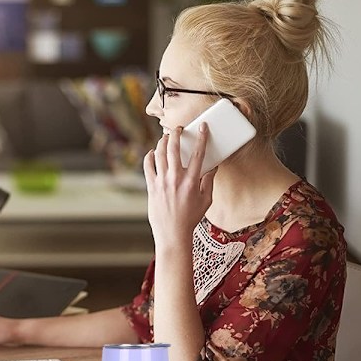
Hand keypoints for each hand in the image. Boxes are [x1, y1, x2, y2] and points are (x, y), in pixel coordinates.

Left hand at [143, 123, 215, 250]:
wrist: (172, 233)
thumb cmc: (190, 218)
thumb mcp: (206, 200)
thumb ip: (209, 182)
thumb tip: (212, 167)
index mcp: (192, 181)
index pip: (198, 154)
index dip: (202, 137)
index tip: (203, 127)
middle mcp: (175, 179)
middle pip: (174, 149)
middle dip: (176, 134)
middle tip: (178, 129)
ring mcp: (161, 182)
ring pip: (159, 154)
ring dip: (162, 142)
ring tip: (166, 138)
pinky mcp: (151, 187)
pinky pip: (147, 166)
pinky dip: (149, 157)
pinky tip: (152, 153)